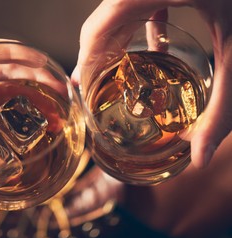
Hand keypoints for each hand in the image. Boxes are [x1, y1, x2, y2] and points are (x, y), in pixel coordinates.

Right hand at [72, 0, 231, 168]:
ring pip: (117, 11)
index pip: (97, 28)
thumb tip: (200, 158)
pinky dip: (141, 24)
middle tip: (96, 91)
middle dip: (96, 57)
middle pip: (101, 21)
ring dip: (115, 43)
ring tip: (117, 75)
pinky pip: (141, 1)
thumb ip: (222, 108)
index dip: (85, 62)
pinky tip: (156, 44)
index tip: (83, 91)